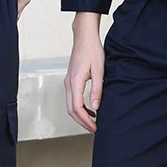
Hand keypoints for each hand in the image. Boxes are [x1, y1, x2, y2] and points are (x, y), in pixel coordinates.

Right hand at [64, 12, 103, 132]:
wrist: (84, 37)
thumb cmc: (92, 50)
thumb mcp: (99, 70)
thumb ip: (97, 89)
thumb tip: (96, 107)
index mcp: (75, 82)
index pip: (77, 108)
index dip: (85, 121)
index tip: (95, 127)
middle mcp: (68, 83)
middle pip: (71, 110)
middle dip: (82, 122)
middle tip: (94, 129)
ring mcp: (68, 81)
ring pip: (70, 105)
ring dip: (80, 115)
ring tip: (93, 122)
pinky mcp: (70, 79)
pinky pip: (72, 98)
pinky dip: (79, 107)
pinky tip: (90, 109)